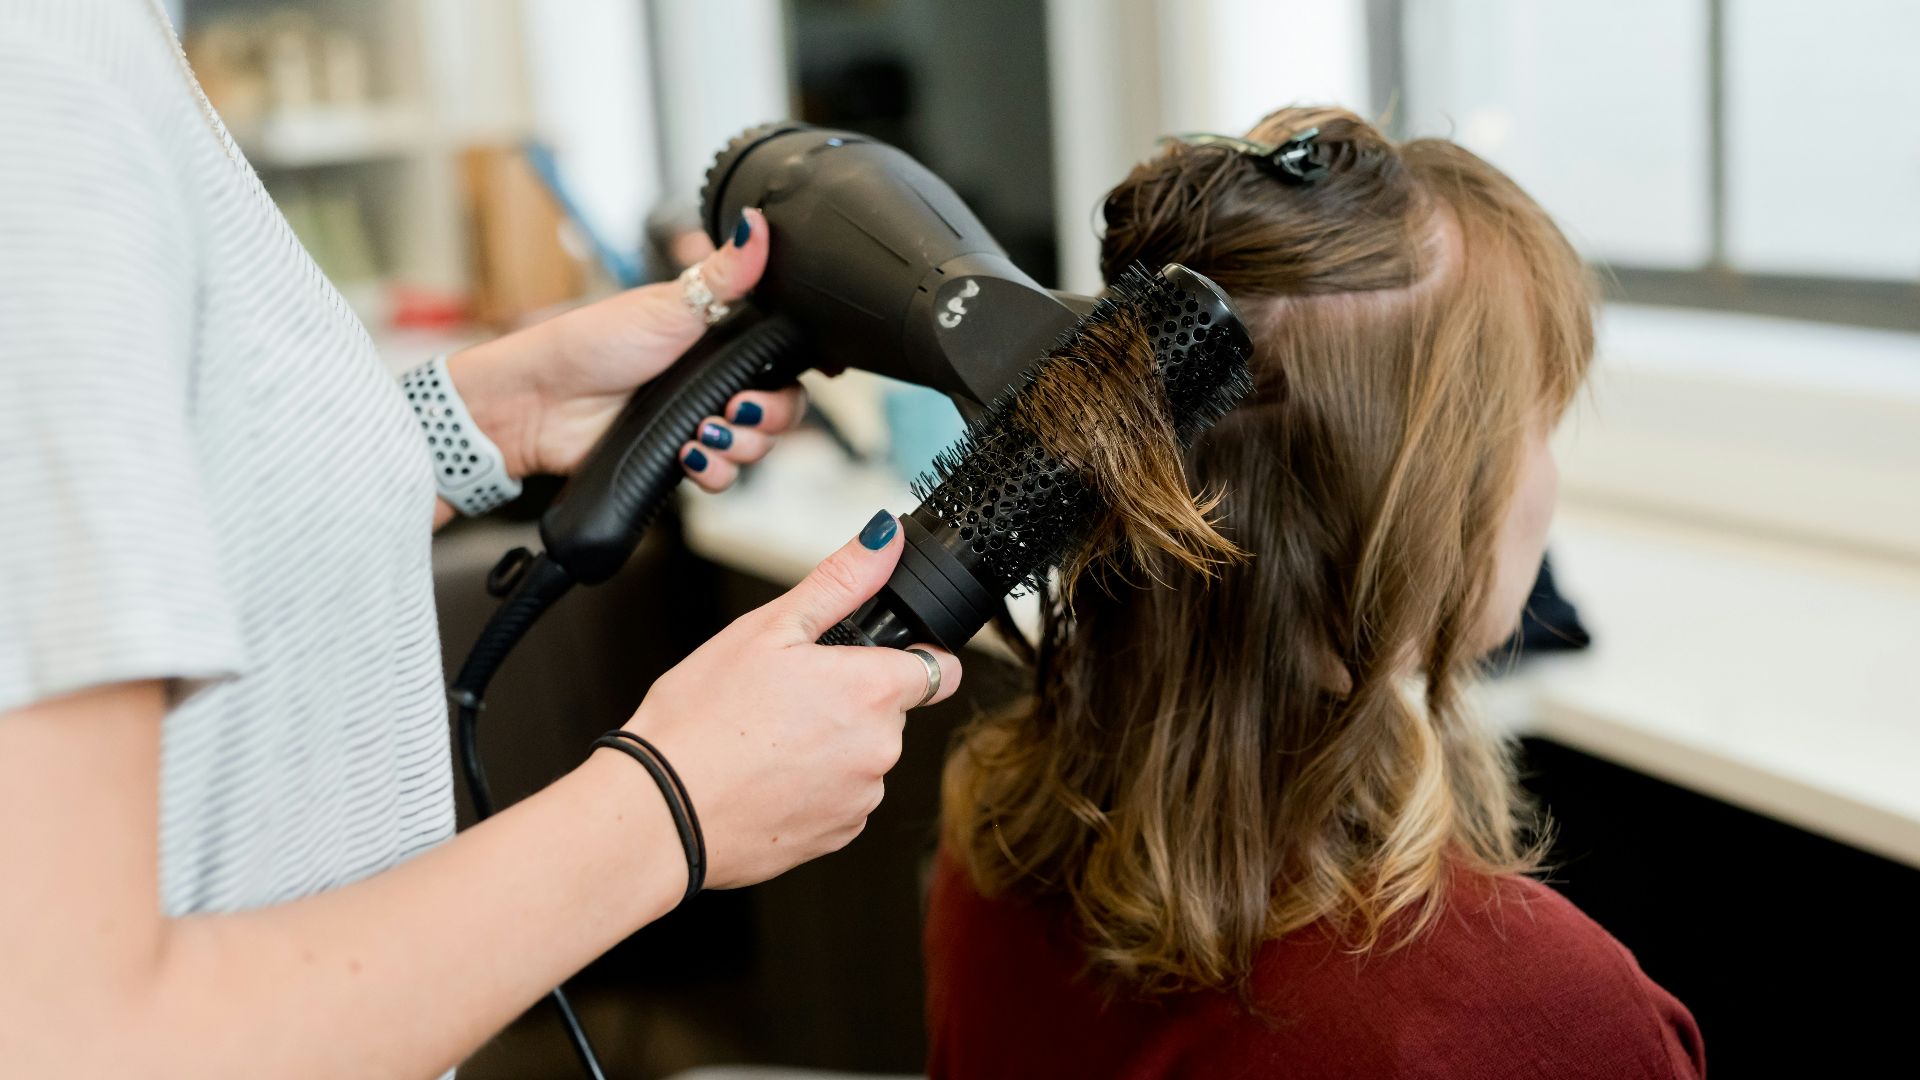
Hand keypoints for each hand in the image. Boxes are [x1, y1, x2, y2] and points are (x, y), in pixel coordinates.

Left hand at [444, 207, 806, 486]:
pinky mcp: (679, 458)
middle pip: (780, 411)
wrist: (540, 403)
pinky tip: (688, 456)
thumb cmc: (593, 343)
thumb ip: (724, 273)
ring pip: (755, 448)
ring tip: (703, 433)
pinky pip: (721, 478)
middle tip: (736, 407)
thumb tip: (758, 222)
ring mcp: (699, 422)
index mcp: (720, 341)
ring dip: (740, 446)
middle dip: (769, 417)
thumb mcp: (668, 305)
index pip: (783, 364)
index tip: (778, 379)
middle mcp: (715, 383)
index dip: (791, 378)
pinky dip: (714, 473)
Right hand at [614, 511, 962, 889]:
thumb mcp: (767, 628)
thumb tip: (884, 538)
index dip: (908, 656)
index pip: (939, 669)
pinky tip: (764, 776)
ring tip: (766, 739)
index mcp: (871, 691)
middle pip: (892, 712)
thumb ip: (840, 582)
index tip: (871, 658)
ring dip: (831, 746)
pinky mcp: (836, 837)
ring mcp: (860, 799)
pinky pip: (841, 799)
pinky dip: (813, 787)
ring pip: (863, 757)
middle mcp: (880, 750)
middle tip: (786, 696)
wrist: (660, 812)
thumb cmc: (702, 718)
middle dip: (851, 700)